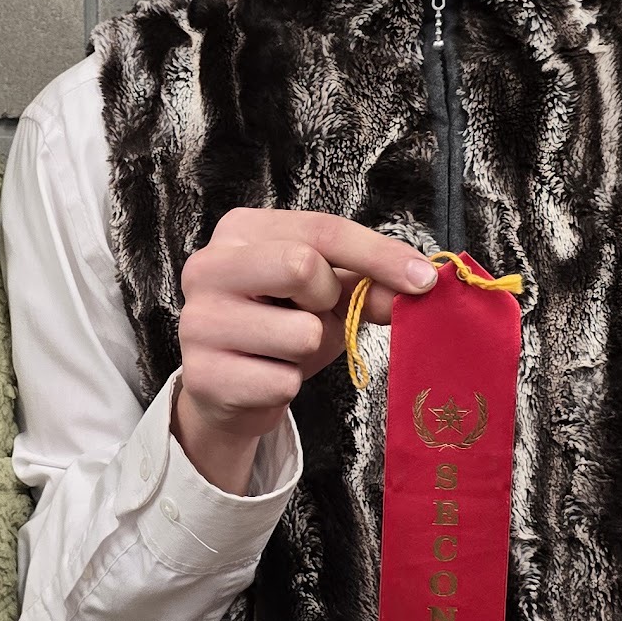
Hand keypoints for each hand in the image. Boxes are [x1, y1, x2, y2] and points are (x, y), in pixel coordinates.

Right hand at [171, 209, 435, 492]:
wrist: (226, 389)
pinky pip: (282, 382)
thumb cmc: (278, 326)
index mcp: (239, 232)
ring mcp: (197, 322)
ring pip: (299, 333)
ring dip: (310, 350)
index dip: (379, 255)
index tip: (424, 279)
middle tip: (314, 314)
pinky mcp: (200, 375)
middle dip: (327, 300)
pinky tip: (264, 378)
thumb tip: (419, 285)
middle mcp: (207, 267)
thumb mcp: (326, 295)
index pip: (321, 231)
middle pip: (301, 265)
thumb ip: (370, 285)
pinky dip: (288, 386)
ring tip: (286, 351)